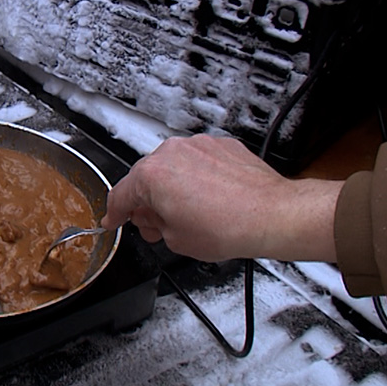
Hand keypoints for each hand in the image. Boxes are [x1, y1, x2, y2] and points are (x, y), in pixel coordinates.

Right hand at [102, 134, 341, 262]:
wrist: (272, 215)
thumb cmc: (228, 227)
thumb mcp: (175, 240)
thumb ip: (153, 225)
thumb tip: (152, 218)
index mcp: (151, 176)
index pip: (120, 195)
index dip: (115, 213)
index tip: (114, 219)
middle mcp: (171, 153)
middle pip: (146, 179)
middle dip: (148, 203)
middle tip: (158, 226)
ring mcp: (198, 146)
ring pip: (173, 168)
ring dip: (174, 188)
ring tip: (192, 214)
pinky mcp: (221, 146)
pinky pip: (199, 162)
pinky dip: (198, 178)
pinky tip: (211, 200)